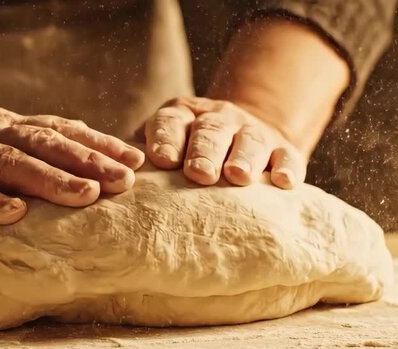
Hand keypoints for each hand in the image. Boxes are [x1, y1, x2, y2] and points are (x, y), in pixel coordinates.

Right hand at [0, 106, 144, 244]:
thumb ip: (28, 157)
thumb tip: (87, 167)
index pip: (56, 128)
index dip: (96, 142)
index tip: (134, 159)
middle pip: (40, 142)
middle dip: (85, 160)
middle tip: (124, 180)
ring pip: (5, 163)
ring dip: (48, 178)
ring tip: (86, 195)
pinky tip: (13, 214)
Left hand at [145, 97, 306, 188]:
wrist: (242, 137)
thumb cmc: (188, 153)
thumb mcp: (165, 146)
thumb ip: (141, 159)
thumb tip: (110, 181)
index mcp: (182, 116)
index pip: (170, 122)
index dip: (166, 139)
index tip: (163, 160)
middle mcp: (218, 119)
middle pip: (210, 132)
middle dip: (204, 151)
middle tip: (199, 174)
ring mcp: (253, 132)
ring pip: (250, 141)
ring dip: (243, 158)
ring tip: (238, 176)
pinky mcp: (283, 149)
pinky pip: (287, 156)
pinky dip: (287, 168)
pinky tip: (284, 182)